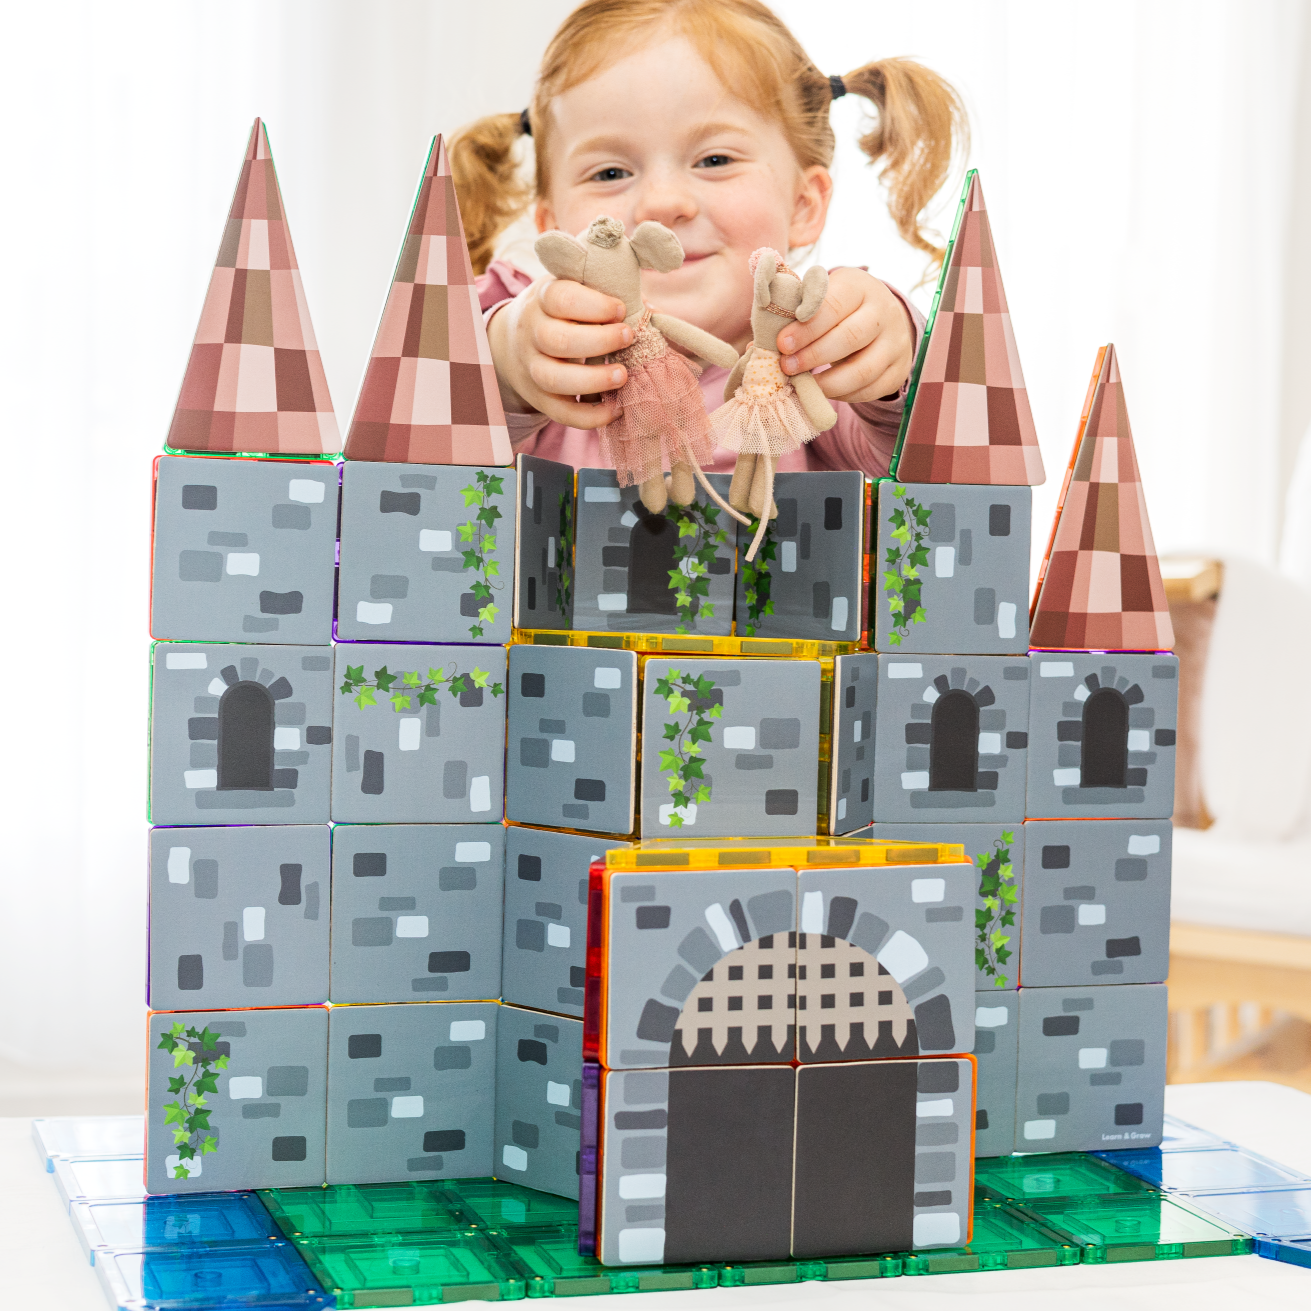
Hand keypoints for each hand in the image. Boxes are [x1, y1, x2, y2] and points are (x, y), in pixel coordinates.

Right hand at [487, 276, 633, 428]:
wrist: (514, 343)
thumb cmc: (561, 313)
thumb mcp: (574, 292)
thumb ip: (607, 298)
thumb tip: (651, 313)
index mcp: (542, 298)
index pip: (561, 299)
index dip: (595, 305)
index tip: (621, 310)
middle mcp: (531, 332)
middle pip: (557, 340)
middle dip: (599, 341)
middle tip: (628, 337)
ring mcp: (531, 367)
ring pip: (554, 379)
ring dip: (593, 380)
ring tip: (623, 375)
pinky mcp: (538, 397)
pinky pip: (561, 413)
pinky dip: (591, 417)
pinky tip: (616, 409)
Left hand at [776, 267, 914, 403]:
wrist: (884, 320)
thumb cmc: (839, 310)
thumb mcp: (823, 298)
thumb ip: (796, 314)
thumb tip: (759, 344)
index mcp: (860, 287)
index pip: (833, 306)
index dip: (806, 328)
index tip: (782, 343)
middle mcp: (883, 312)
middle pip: (850, 337)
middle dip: (813, 355)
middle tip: (786, 367)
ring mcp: (895, 343)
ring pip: (863, 370)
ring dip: (827, 382)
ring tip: (802, 385)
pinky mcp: (898, 370)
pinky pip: (870, 390)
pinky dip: (842, 395)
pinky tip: (822, 391)